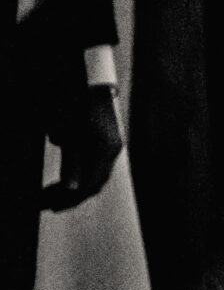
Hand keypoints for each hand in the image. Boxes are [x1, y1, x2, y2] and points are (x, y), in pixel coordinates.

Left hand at [41, 85, 122, 212]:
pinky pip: (97, 167)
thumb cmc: (75, 106)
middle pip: (94, 184)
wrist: (90, 84)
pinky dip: (81, 176)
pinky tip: (67, 177)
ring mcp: (112, 146)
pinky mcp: (108, 142)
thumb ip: (71, 163)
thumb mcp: (68, 136)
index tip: (46, 205)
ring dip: (76, 188)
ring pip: (96, 177)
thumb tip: (72, 188)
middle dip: (71, 197)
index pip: (87, 186)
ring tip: (55, 194)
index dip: (67, 199)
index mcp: (104, 150)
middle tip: (47, 204)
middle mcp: (112, 151)